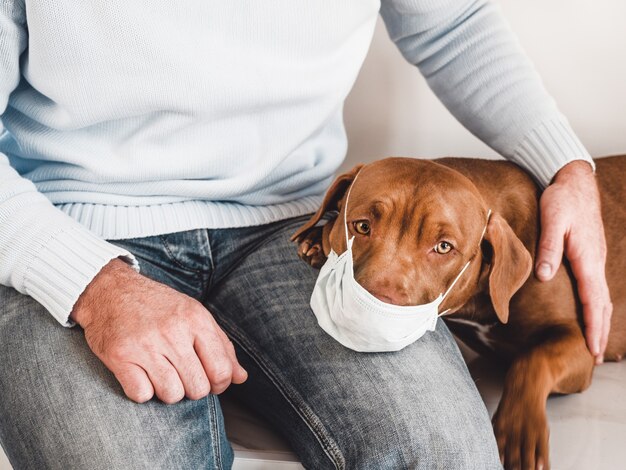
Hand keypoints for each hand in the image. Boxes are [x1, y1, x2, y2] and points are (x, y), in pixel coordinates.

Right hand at [71, 258, 247, 402]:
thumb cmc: (158, 306)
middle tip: (183, 375)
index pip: (221, 370)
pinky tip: (141, 374)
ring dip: (168, 391)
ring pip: (171, 395)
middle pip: (198, 387)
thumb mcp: (195, 314)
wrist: (110, 290)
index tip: (210, 381)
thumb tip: (241, 377)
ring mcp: (145, 345)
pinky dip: (143, 391)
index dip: (219, 384)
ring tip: (162, 373)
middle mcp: (172, 332)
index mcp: (196, 319)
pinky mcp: (120, 357)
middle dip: (193, 389)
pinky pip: (142, 395)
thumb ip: (221, 346)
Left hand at [535, 160, 611, 362]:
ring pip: (601, 295)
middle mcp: (594, 261)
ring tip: (595, 340)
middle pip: (601, 304)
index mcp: (587, 258)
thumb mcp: (552, 221)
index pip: (592, 301)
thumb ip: (549, 248)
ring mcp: (594, 257)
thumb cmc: (561, 199)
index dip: (593, 326)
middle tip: (596, 356)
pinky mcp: (589, 253)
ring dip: (600, 319)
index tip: (593, 349)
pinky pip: (596, 285)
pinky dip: (597, 304)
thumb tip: (546, 277)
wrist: (574, 179)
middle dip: (599, 331)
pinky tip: (592, 309)